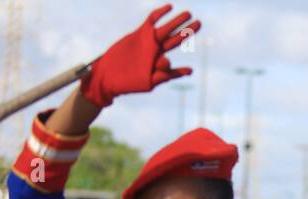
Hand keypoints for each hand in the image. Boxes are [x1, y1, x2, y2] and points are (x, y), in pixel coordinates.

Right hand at [81, 5, 198, 107]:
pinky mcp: (139, 34)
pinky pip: (151, 21)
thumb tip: (190, 71)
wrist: (108, 75)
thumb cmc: (129, 83)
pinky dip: (160, 15)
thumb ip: (167, 75)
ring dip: (177, 21)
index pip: (174, 62)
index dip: (180, 65)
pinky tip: (170, 7)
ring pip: (166, 29)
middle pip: (175, 39)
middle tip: (199, 23)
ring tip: (189, 14)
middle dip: (187, 32)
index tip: (186, 69)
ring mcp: (148, 42)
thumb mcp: (150, 82)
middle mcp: (156, 51)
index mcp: (160, 64)